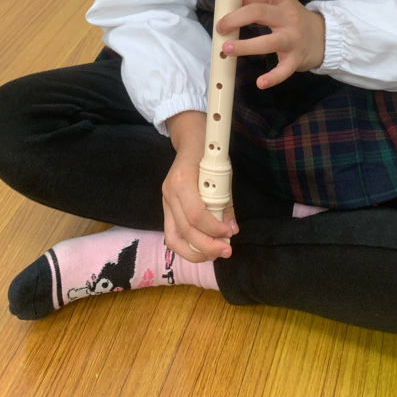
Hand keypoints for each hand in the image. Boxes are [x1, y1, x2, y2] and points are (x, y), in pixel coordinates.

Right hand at [163, 111, 237, 262]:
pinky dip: (188, 245)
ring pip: (173, 238)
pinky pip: (173, 233)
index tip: (230, 232)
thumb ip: (225, 202)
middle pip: (184, 231)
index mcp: (182, 181)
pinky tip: (203, 248)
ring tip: (214, 254)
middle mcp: (169, 193)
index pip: (196, 215)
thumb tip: (231, 229)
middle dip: (207, 247)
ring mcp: (165, 201)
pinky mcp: (166, 208)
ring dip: (195, 252)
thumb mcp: (222, 173)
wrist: (189, 141)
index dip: (214, 229)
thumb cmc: (208, 154)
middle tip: (226, 251)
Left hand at [216, 0, 325, 88]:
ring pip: (269, 42)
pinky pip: (284, 69)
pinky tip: (260, 83)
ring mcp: (293, 39)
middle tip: (221, 27)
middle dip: (236, 18)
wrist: (324, 38)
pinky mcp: (296, 59)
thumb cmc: (293, 19)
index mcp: (281, 0)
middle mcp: (288, 17)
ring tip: (226, 49)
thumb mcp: (278, 4)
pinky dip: (272, 77)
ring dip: (245, 46)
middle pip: (260, 12)